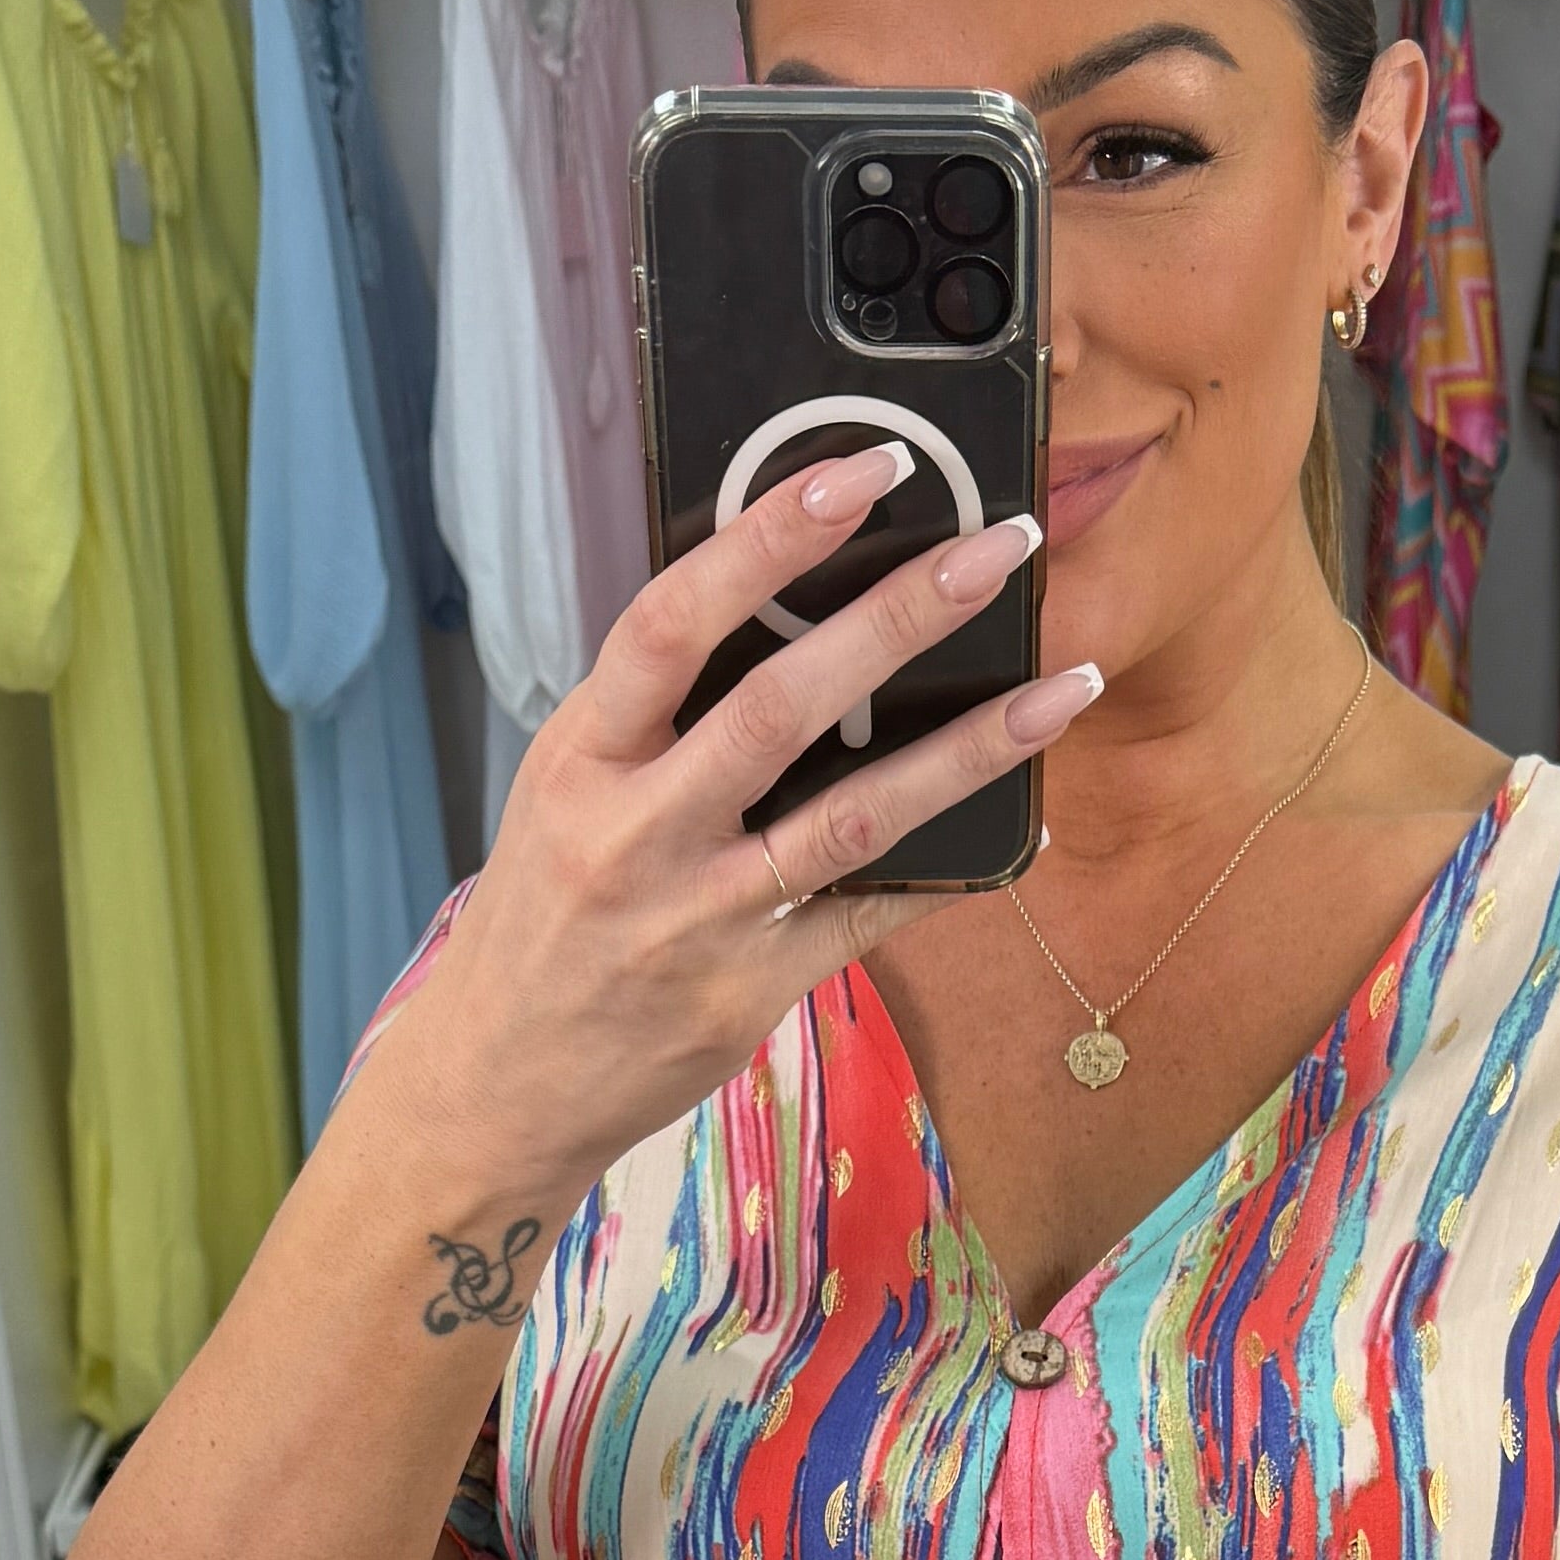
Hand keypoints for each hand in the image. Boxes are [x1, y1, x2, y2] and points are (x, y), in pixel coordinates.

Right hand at [382, 443, 1098, 1209]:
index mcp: (581, 758)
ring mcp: (696, 920)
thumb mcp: (565, 794)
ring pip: (851, 815)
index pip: (672, 621)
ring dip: (970, 747)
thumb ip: (654, 715)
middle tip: (997, 549)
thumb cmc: (543, 921)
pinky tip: (1020, 825)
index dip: (766, 540)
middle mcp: (636, 833)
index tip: (857, 476)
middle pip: (781, 704)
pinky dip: (949, 869)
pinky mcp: (746, 993)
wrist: (496, 1083)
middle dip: (898, 615)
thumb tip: (774, 610)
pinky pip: (868, 916)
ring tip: (1062, 686)